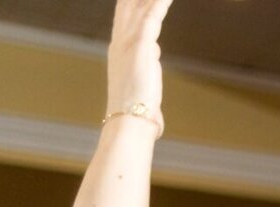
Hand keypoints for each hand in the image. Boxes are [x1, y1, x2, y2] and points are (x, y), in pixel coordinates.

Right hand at [106, 0, 173, 123]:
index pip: (124, 15)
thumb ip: (147, 61)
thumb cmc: (135, 110)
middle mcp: (121, 41)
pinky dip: (160, 3)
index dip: (130, 0)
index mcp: (119, 49)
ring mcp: (129, 41)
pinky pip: (153, 15)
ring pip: (140, 6)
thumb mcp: (142, 79)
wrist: (129, 121)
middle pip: (127, 5)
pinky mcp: (142, 45)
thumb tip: (154, 51)